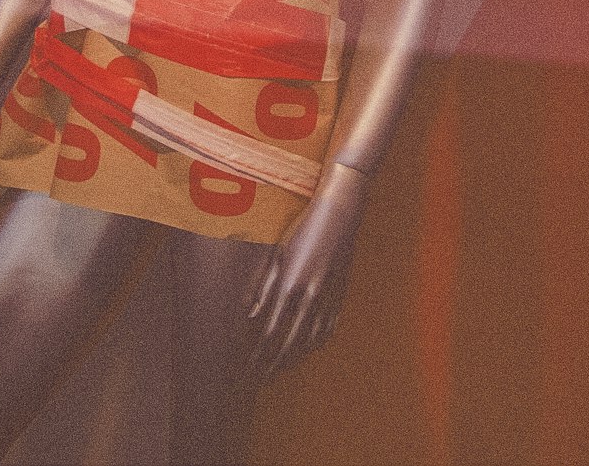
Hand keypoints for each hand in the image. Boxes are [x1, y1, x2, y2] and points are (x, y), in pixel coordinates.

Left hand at [247, 162, 369, 378]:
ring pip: (310, 340)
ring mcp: (328, 297)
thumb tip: (250, 313)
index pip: (271, 331)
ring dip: (294, 357)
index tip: (248, 365)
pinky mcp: (340, 293)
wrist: (340, 212)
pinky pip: (328, 328)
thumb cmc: (303, 227)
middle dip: (274, 363)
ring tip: (281, 368)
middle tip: (261, 377)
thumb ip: (263, 285)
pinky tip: (308, 347)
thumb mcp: (278, 252)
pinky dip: (316, 342)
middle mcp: (309, 296)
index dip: (259, 352)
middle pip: (290, 342)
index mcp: (290, 284)